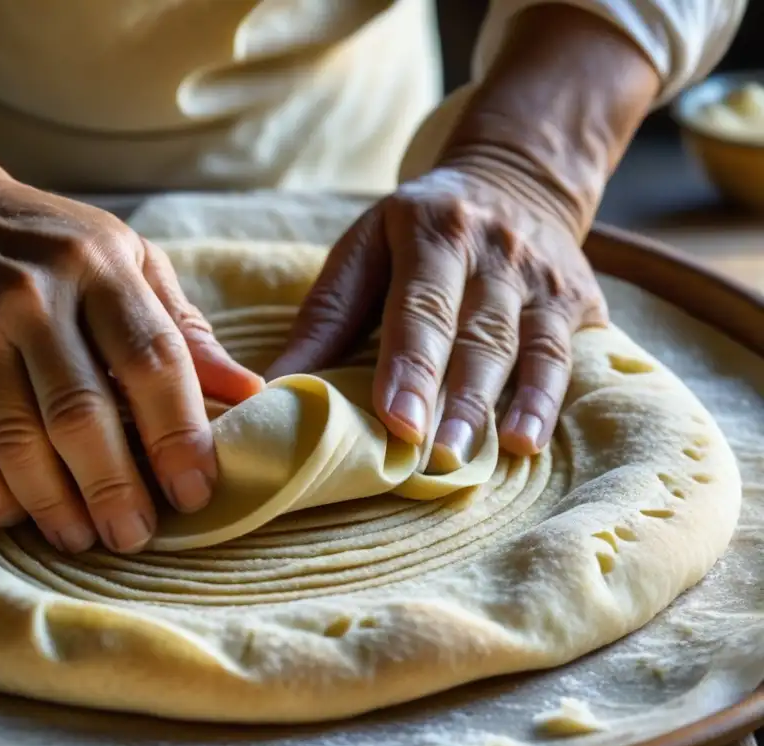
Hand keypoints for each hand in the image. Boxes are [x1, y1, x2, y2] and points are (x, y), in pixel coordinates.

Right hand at [0, 41, 263, 553]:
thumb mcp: (129, 262)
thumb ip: (185, 329)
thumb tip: (250, 394)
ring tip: (83, 537)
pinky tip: (19, 515)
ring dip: (56, 505)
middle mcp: (33, 297)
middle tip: (135, 535)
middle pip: (82, 414)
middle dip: (116, 488)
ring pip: (19, 442)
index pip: (153, 361)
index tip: (195, 491)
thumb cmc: (53, 250)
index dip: (179, 436)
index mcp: (101, 267)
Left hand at [267, 161, 607, 466]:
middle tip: (433, 455)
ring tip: (471, 458)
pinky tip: (527, 442)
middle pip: (475, 331)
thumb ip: (326, 316)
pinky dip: (547, 400)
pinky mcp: (575, 301)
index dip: (410, 364)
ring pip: (522, 346)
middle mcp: (493, 249)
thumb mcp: (365, 248)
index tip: (396, 418)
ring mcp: (540, 276)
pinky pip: (563, 356)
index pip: (420, 303)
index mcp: (432, 230)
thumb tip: (276, 386)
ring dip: (499, 406)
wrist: (514, 181)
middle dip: (455, 396)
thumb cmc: (418, 230)